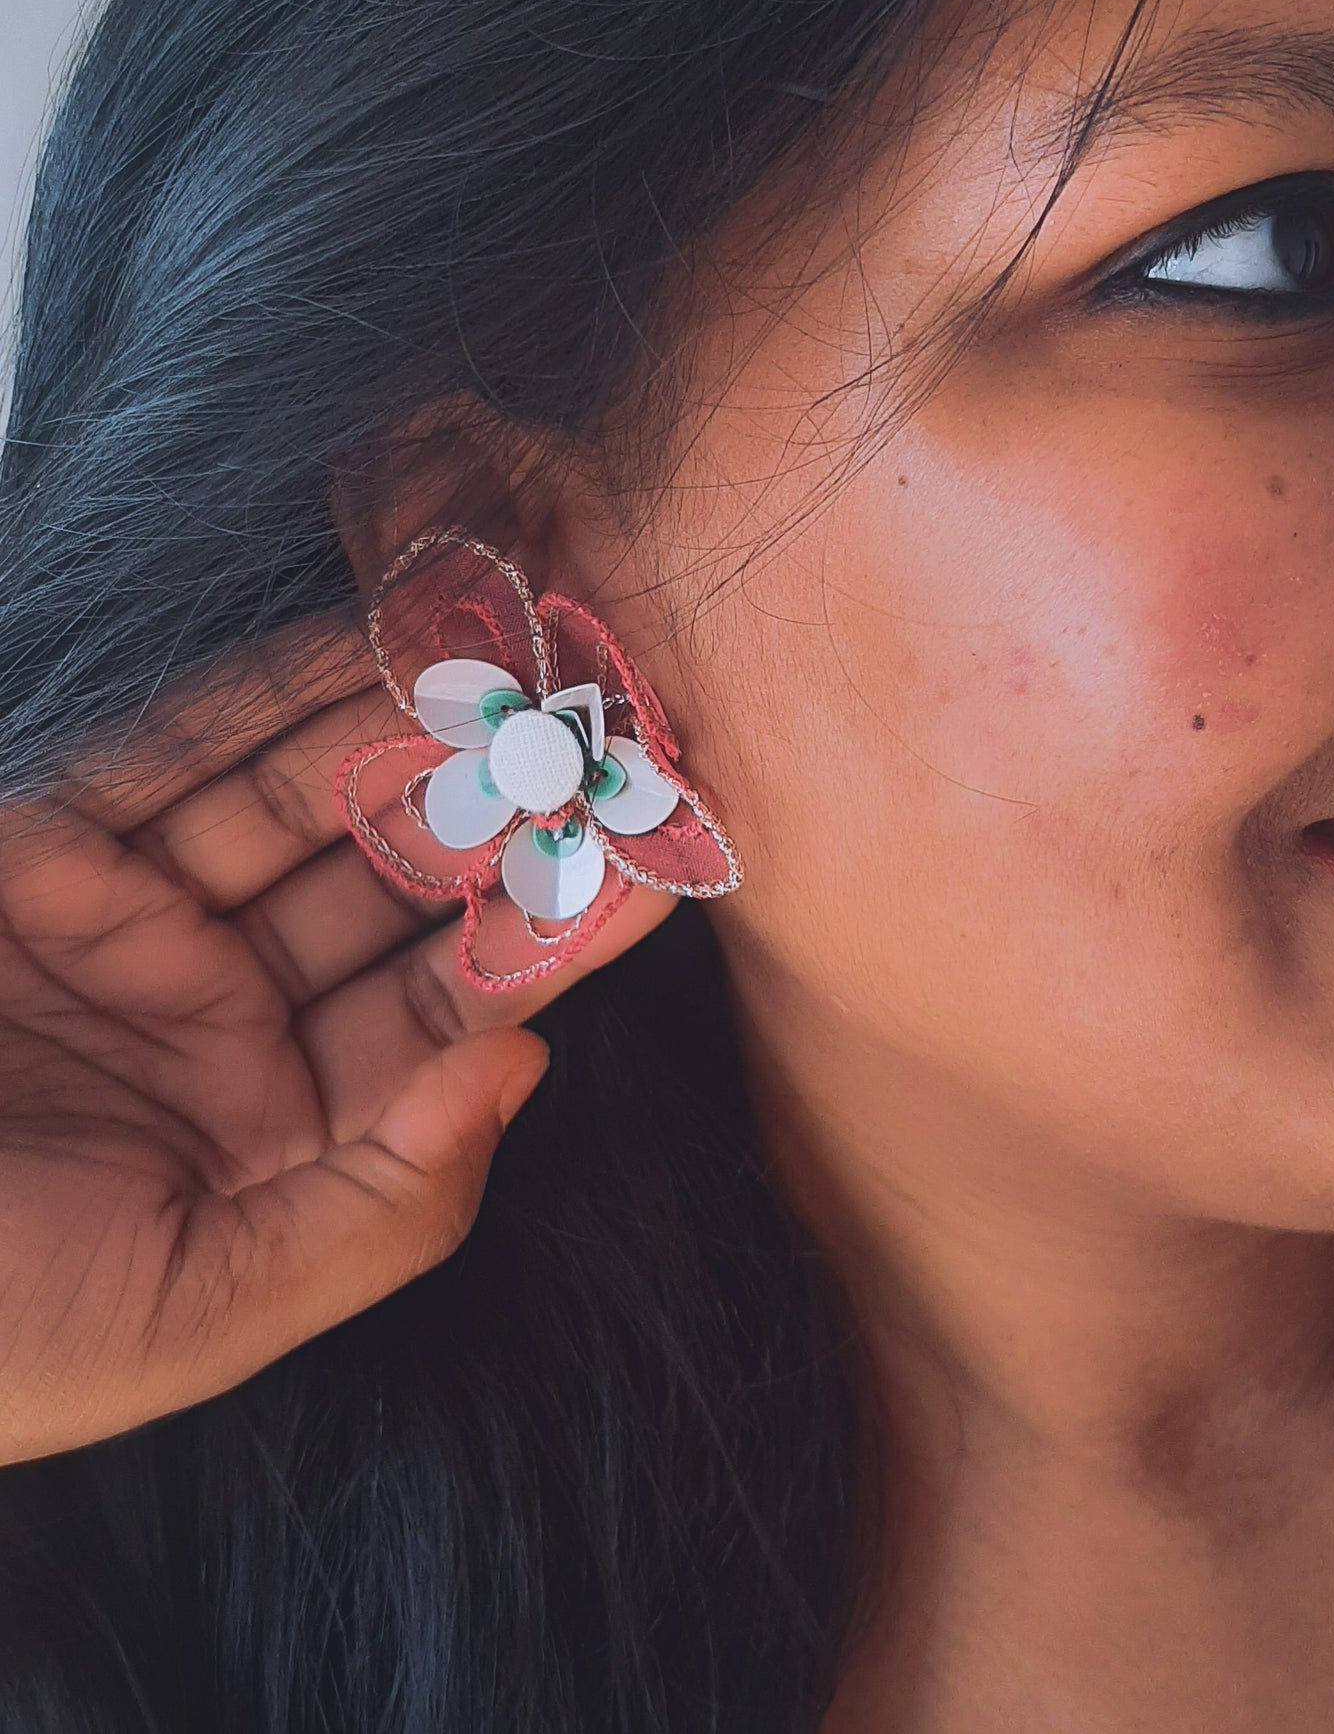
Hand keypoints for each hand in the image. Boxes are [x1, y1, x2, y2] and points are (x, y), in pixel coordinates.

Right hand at [0, 611, 673, 1465]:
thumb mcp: (194, 1315)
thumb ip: (382, 1207)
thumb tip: (525, 1064)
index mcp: (273, 1142)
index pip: (447, 1014)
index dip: (550, 934)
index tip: (656, 852)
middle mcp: (219, 1020)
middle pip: (389, 890)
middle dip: (491, 805)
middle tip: (602, 717)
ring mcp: (135, 921)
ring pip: (300, 801)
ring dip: (405, 728)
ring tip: (517, 653)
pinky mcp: (46, 839)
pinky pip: (177, 748)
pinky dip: (273, 690)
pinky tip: (377, 635)